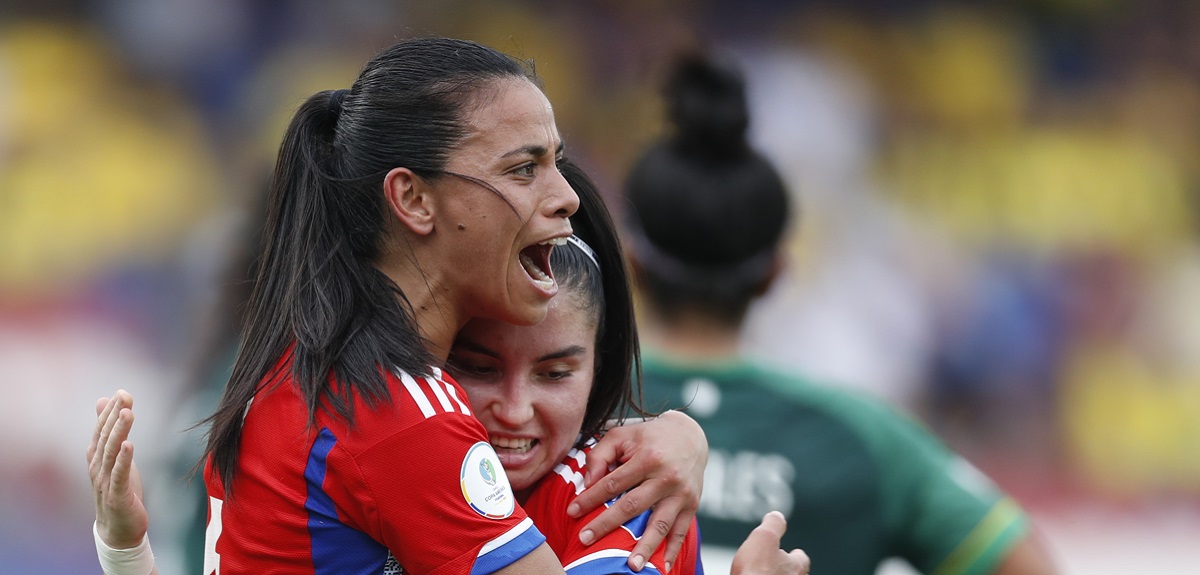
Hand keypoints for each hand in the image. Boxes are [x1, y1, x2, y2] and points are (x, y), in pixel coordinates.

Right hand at [86, 390, 147, 549]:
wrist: (118, 529)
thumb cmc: (118, 490)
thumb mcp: (114, 458)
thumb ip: (109, 431)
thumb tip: (103, 400)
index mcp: (97, 458)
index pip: (102, 430)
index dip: (110, 412)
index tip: (121, 393)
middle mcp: (97, 468)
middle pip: (105, 437)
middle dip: (115, 415)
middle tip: (124, 396)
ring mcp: (105, 482)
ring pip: (111, 452)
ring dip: (119, 431)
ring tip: (127, 413)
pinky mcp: (117, 495)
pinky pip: (119, 474)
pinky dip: (123, 459)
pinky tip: (129, 445)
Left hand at [568, 410, 706, 570]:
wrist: (690, 436)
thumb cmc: (649, 437)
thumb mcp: (623, 435)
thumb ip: (601, 454)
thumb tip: (588, 481)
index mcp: (647, 458)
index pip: (613, 483)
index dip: (590, 498)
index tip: (571, 512)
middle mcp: (666, 477)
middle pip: (632, 506)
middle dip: (606, 525)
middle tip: (585, 540)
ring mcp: (681, 493)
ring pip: (660, 524)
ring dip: (645, 547)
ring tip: (631, 566)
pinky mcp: (692, 505)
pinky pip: (682, 531)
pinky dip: (673, 550)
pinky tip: (663, 566)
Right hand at [731, 512, 809, 574]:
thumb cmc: (757, 573)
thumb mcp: (764, 537)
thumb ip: (773, 525)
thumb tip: (777, 515)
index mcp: (795, 566)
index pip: (801, 559)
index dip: (795, 554)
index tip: (792, 551)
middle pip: (795, 574)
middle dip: (786, 570)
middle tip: (777, 566)